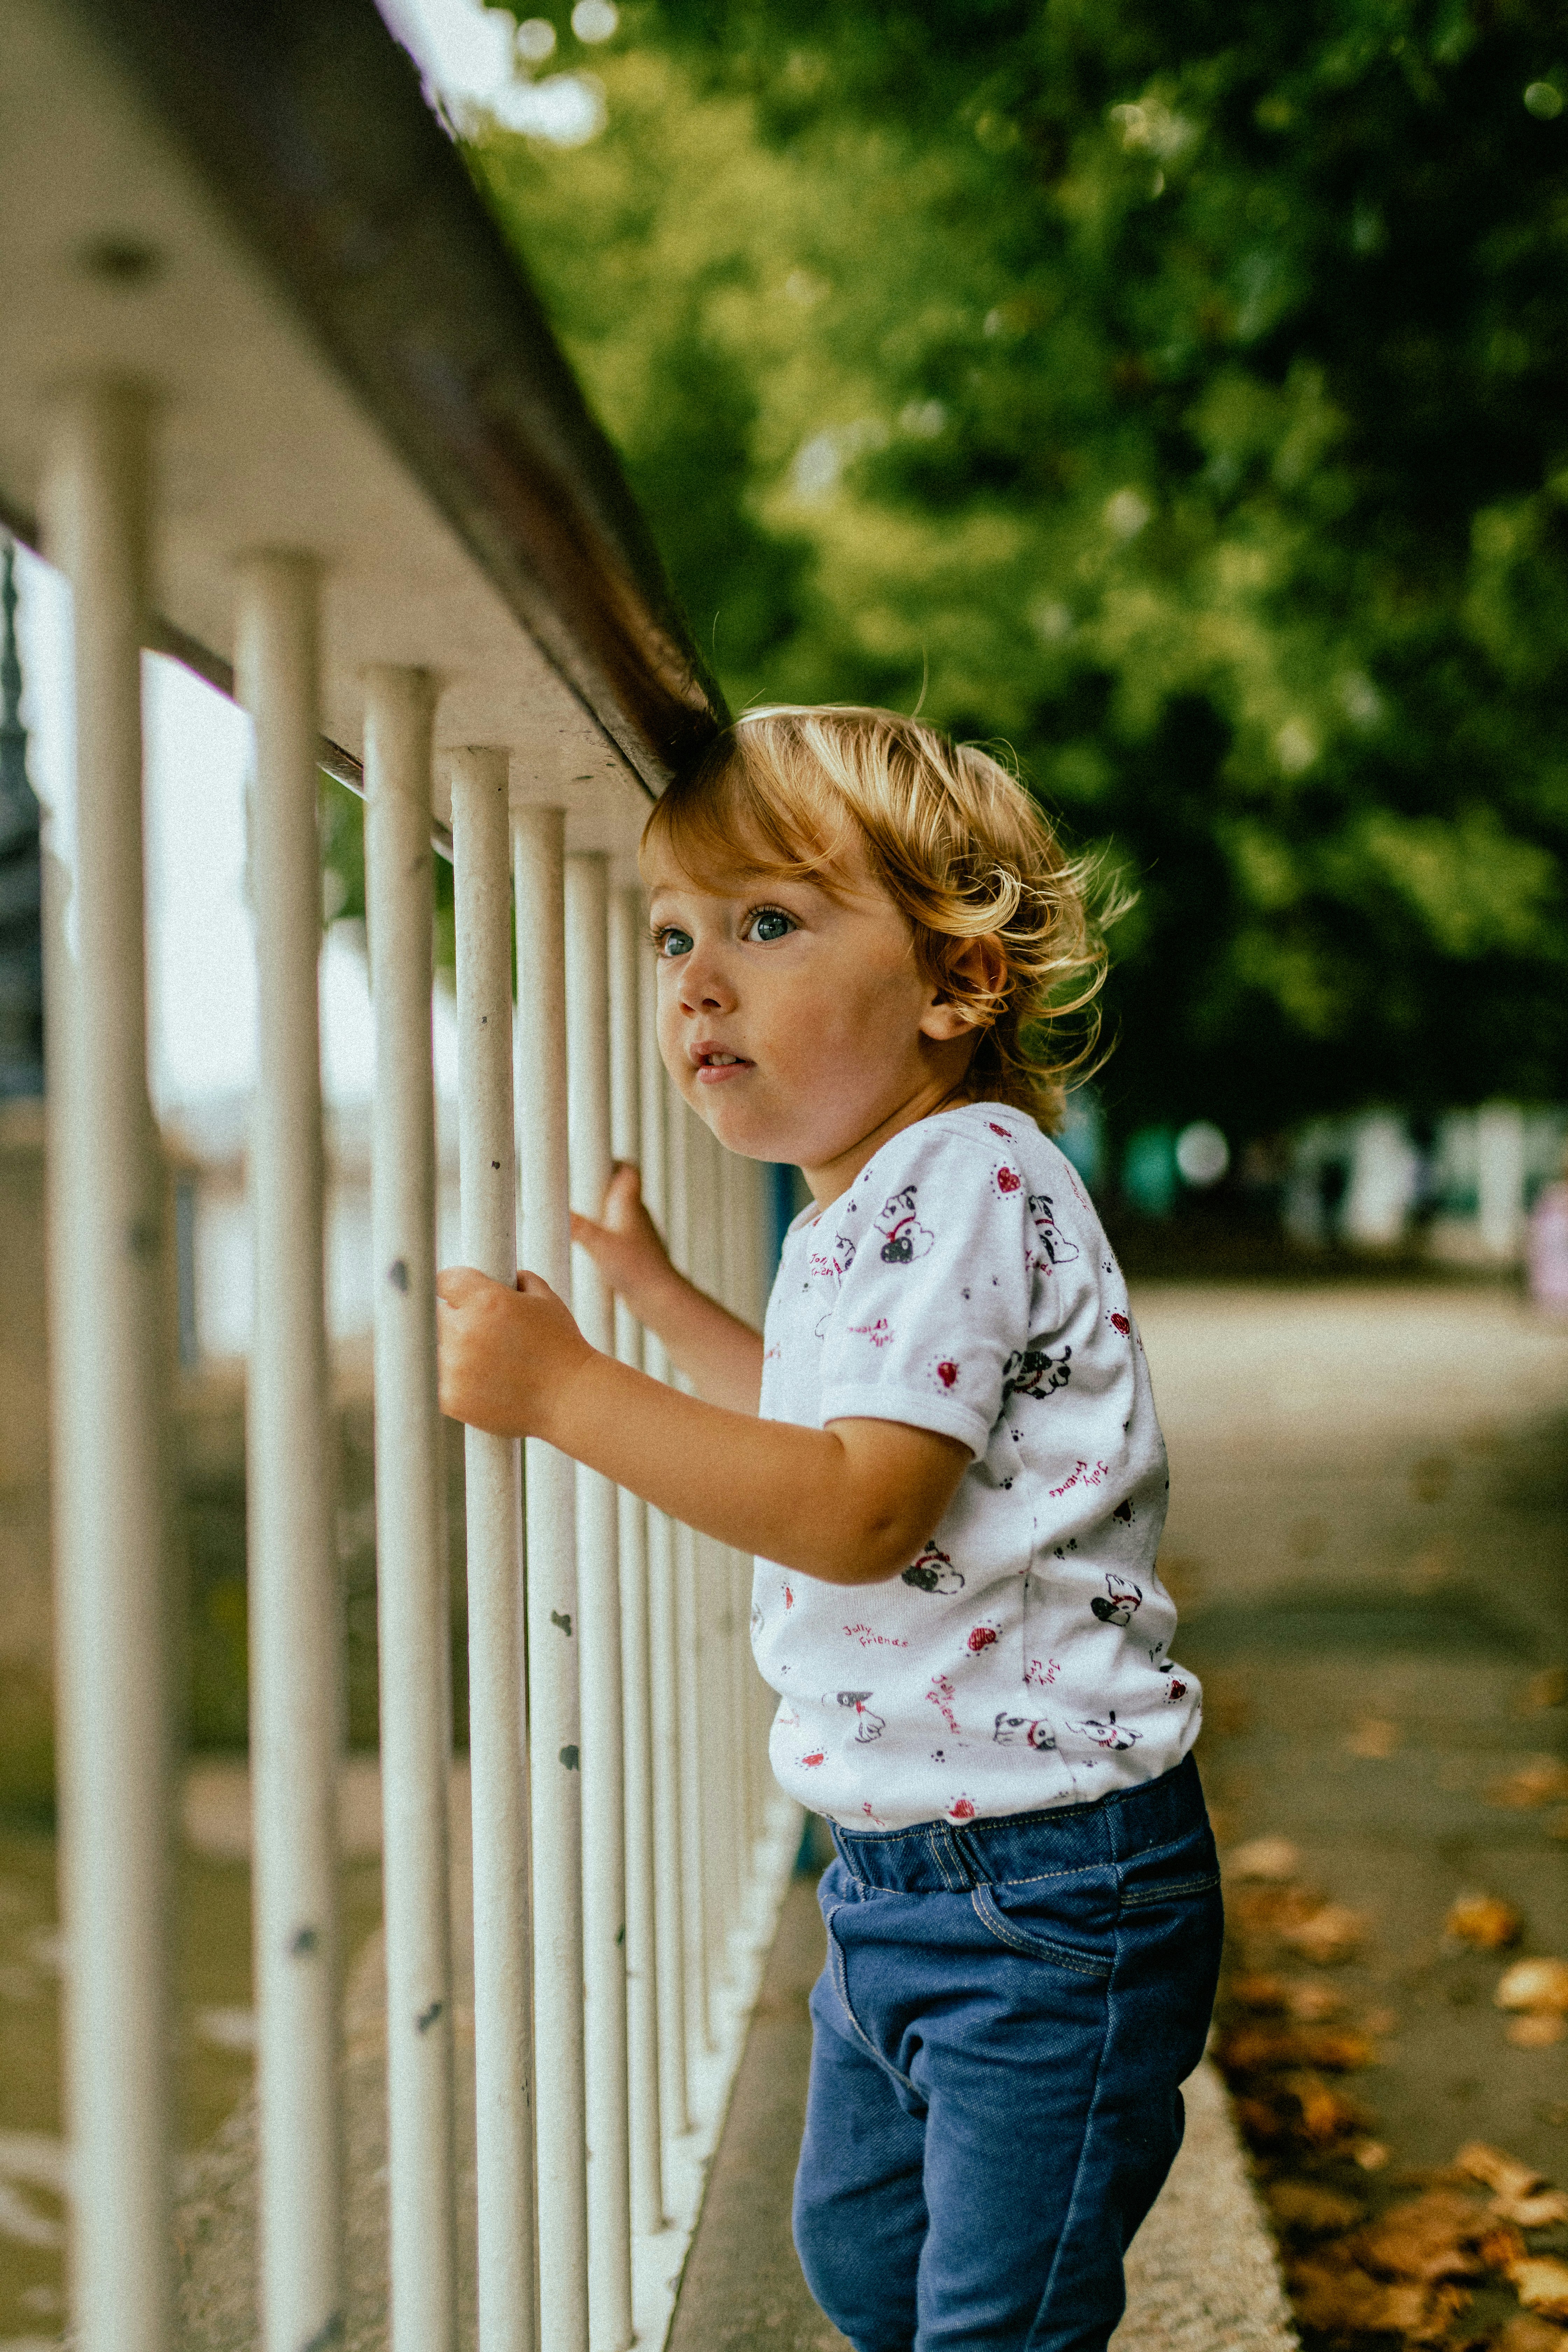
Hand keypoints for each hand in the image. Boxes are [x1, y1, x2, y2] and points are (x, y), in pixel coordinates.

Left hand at [435, 1266, 594, 1438]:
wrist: (570, 1398)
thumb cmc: (562, 1347)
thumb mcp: (545, 1299)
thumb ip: (518, 1280)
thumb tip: (502, 1276)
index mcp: (486, 1300)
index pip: (445, 1280)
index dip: (454, 1286)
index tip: (457, 1294)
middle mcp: (464, 1332)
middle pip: (437, 1314)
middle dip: (455, 1318)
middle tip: (480, 1330)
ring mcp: (454, 1368)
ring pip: (434, 1348)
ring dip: (451, 1349)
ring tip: (483, 1358)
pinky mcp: (450, 1398)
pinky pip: (437, 1381)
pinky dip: (452, 1379)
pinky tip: (478, 1380)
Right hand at [570, 1164, 676, 1318]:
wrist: (659, 1298)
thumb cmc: (637, 1269)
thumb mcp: (598, 1244)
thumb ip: (575, 1226)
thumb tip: (544, 1209)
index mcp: (629, 1204)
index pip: (628, 1170)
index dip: (613, 1161)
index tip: (592, 1161)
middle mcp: (634, 1215)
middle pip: (618, 1190)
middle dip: (598, 1187)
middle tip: (574, 1190)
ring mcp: (634, 1235)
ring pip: (616, 1214)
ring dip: (598, 1212)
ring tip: (575, 1217)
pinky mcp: (632, 1253)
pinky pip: (615, 1235)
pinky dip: (602, 1234)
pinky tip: (587, 1246)